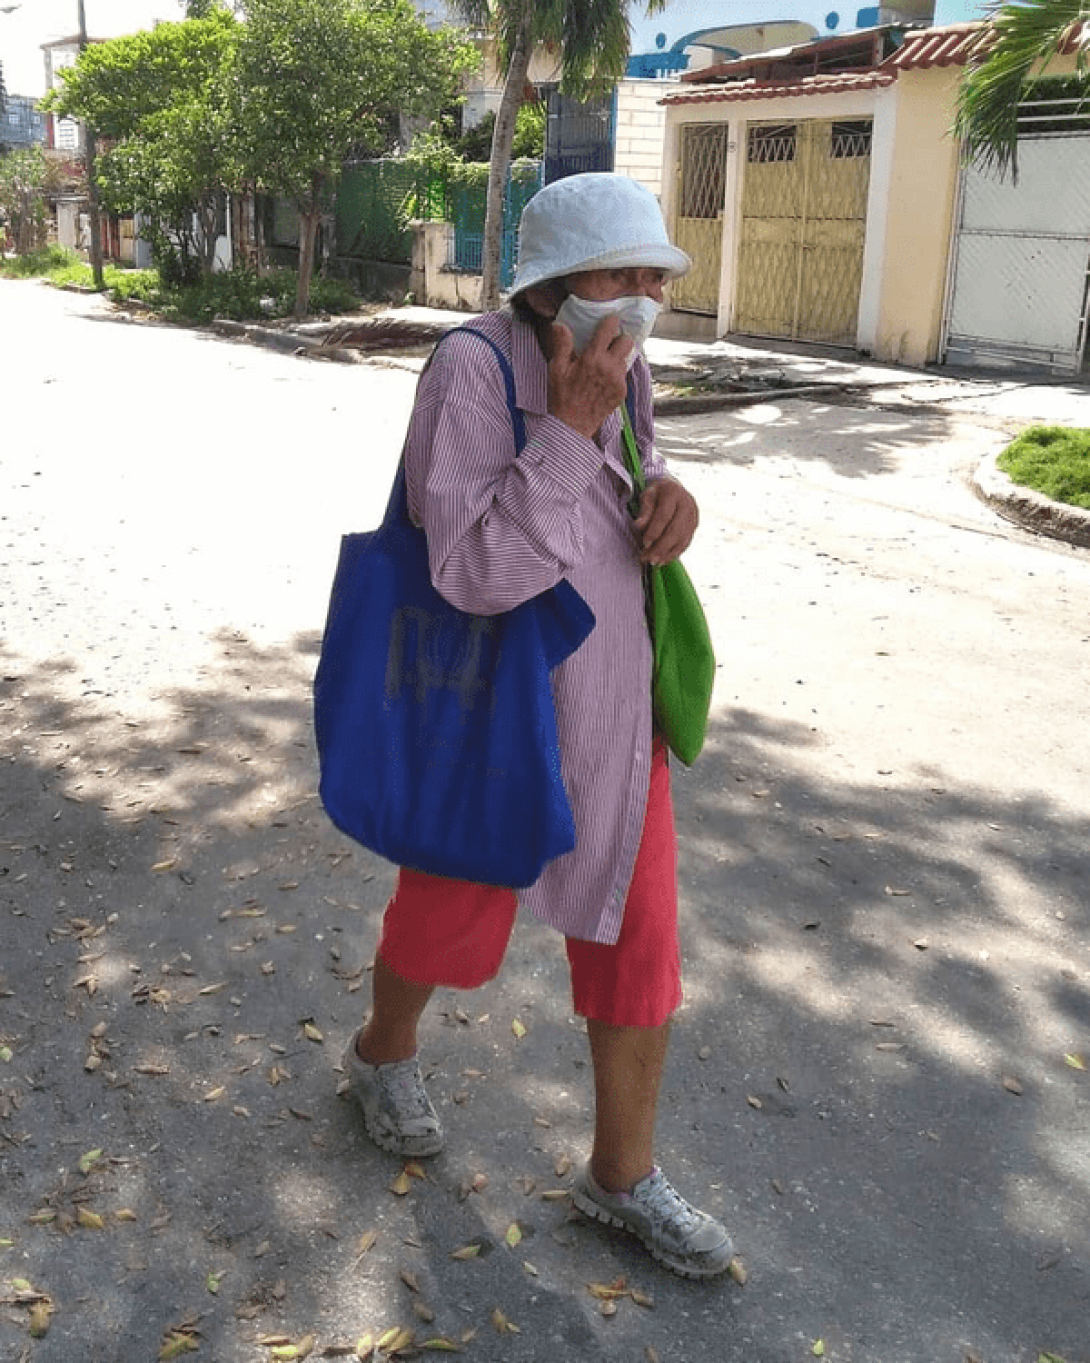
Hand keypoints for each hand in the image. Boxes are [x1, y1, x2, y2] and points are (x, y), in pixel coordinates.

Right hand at [546, 315, 632, 439]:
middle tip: (608, 344)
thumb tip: (560, 324)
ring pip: (626, 358)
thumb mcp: (557, 369)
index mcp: (593, 358)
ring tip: (604, 363)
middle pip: (627, 341)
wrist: (571, 426)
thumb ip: (562, 345)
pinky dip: (616, 374)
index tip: (609, 321)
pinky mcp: (621, 392)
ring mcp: (618, 381)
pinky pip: (623, 375)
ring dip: (617, 357)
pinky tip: (603, 380)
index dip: (611, 322)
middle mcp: (609, 367)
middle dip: (619, 339)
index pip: (610, 329)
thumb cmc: (561, 397)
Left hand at [632, 478, 698, 564]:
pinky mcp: (695, 525)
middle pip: (675, 530)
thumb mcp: (647, 496)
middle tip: (648, 559)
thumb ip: (644, 511)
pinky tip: (663, 560)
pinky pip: (686, 542)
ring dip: (667, 553)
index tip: (644, 543)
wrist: (673, 488)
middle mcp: (687, 504)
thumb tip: (639, 526)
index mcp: (673, 492)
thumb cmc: (656, 493)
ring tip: (654, 562)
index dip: (654, 531)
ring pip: (682, 539)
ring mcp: (693, 516)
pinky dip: (674, 553)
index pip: (664, 515)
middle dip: (661, 547)